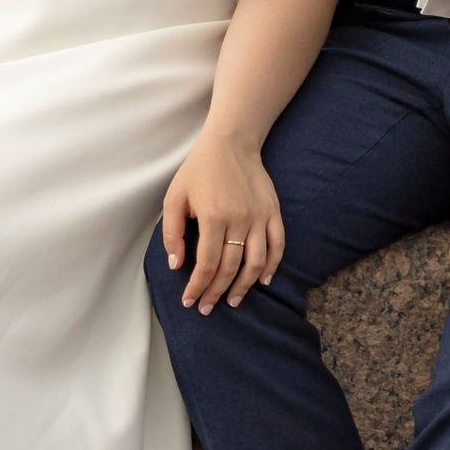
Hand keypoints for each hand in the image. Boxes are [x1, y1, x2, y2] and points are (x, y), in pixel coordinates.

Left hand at [161, 130, 283, 313]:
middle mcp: (238, 220)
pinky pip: (277, 245)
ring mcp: (259, 216)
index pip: (206, 264)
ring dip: (244, 287)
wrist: (231, 142)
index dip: (197, 287)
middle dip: (216, 292)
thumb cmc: (198, 169)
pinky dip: (272, 266)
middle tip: (207, 308)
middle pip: (230, 268)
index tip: (190, 301)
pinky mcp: (273, 211)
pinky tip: (263, 281)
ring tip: (232, 301)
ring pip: (255, 262)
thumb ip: (172, 232)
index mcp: (212, 217)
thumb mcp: (174, 197)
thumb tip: (176, 264)